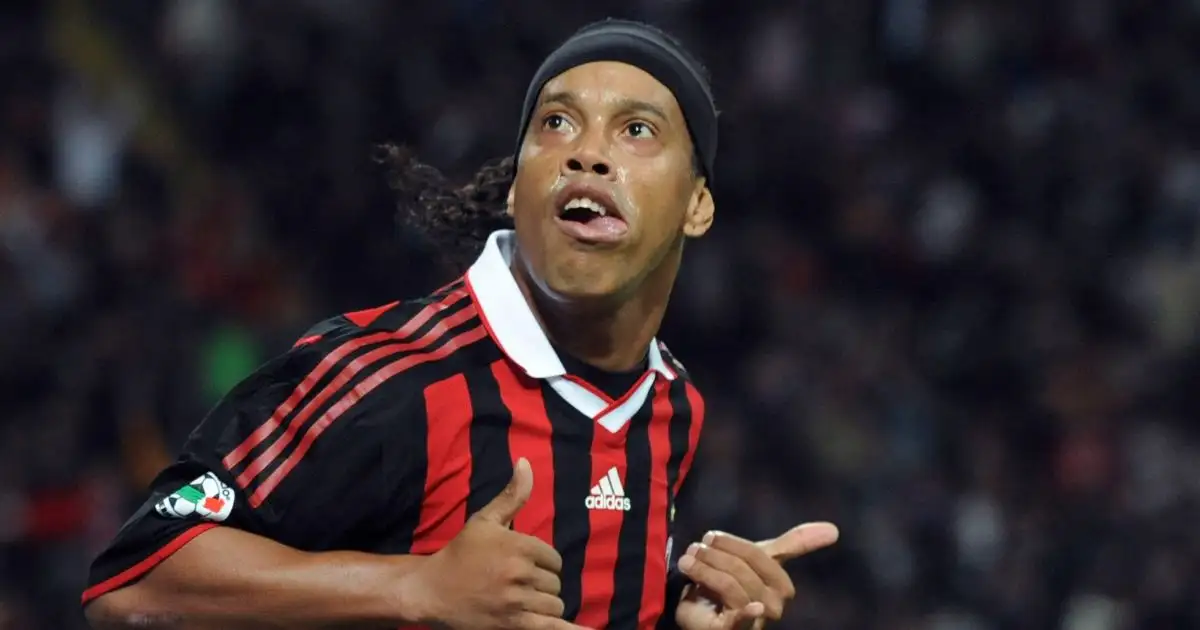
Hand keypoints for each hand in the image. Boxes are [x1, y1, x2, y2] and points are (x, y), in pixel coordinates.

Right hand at [405, 458, 588, 629]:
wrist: (432, 590)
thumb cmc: (460, 553)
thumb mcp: (485, 520)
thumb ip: (512, 495)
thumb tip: (525, 463)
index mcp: (518, 545)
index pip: (554, 559)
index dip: (543, 563)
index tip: (524, 565)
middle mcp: (520, 572)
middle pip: (555, 583)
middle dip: (541, 584)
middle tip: (517, 584)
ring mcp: (517, 601)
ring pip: (554, 604)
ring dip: (543, 604)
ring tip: (522, 600)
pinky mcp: (512, 624)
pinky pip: (551, 627)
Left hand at [674, 522, 839, 629]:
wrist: (702, 616)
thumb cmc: (733, 585)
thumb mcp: (759, 560)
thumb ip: (795, 543)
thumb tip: (834, 529)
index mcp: (782, 586)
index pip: (757, 555)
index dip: (731, 543)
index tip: (710, 537)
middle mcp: (774, 605)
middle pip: (742, 568)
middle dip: (714, 555)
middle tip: (694, 549)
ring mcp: (756, 620)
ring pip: (731, 584)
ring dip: (704, 569)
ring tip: (688, 562)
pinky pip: (741, 616)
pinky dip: (746, 612)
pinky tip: (749, 607)